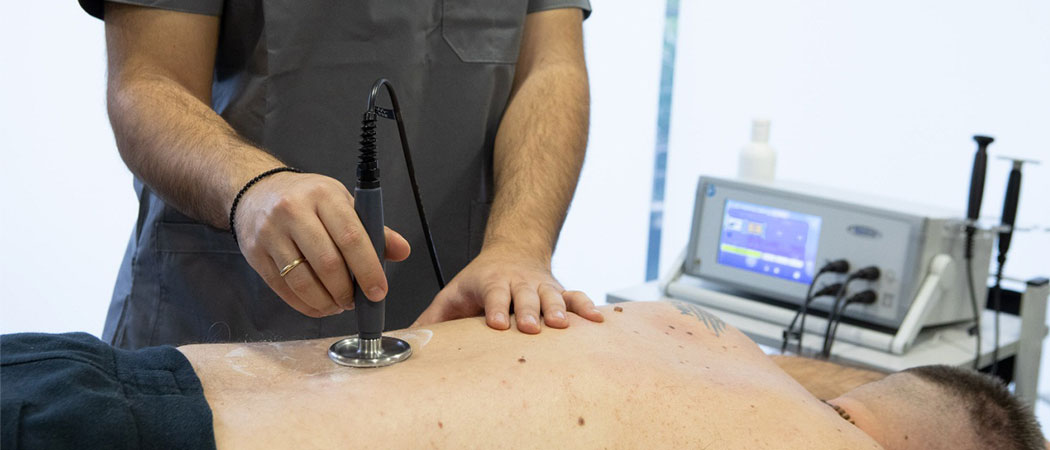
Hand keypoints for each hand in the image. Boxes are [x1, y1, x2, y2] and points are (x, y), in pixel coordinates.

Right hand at [234, 172, 410, 316]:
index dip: (368, 269)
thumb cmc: (308, 200)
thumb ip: (373, 229)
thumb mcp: (342, 202)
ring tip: (338, 304)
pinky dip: (305, 304)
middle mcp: (293, 211)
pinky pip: (284, 289)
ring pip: (303, 281)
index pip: (351, 237)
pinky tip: (318, 304)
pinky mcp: (255, 254)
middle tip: (356, 301)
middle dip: (346, 291)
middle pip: (327, 263)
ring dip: (326, 302)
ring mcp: (270, 233)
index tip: (379, 291)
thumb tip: (402, 251)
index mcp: (323, 195)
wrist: (256, 192)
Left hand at [413, 246, 602, 332]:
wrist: (514, 250)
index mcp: (491, 282)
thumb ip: (434, 316)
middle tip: (529, 326)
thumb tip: (409, 340)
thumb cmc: (481, 280)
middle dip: (527, 310)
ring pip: (552, 296)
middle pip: (524, 296)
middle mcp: (519, 283)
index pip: (492, 294)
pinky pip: (576, 298)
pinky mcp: (560, 292)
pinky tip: (598, 322)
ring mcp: (542, 287)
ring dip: (558, 310)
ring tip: (563, 326)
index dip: (495, 307)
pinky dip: (587, 308)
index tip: (495, 322)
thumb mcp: (453, 292)